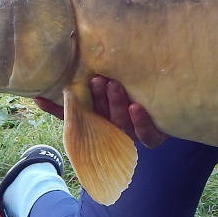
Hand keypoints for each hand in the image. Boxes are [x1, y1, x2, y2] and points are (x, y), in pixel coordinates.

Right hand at [34, 76, 167, 148]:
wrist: (171, 102)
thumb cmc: (135, 90)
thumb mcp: (114, 81)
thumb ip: (88, 79)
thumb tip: (46, 83)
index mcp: (99, 117)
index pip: (76, 115)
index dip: (59, 108)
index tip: (46, 96)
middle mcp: (113, 126)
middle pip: (100, 116)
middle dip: (97, 99)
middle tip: (96, 80)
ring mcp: (132, 132)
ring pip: (121, 124)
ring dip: (115, 105)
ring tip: (114, 85)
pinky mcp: (153, 137)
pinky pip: (147, 135)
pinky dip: (141, 122)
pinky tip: (136, 107)